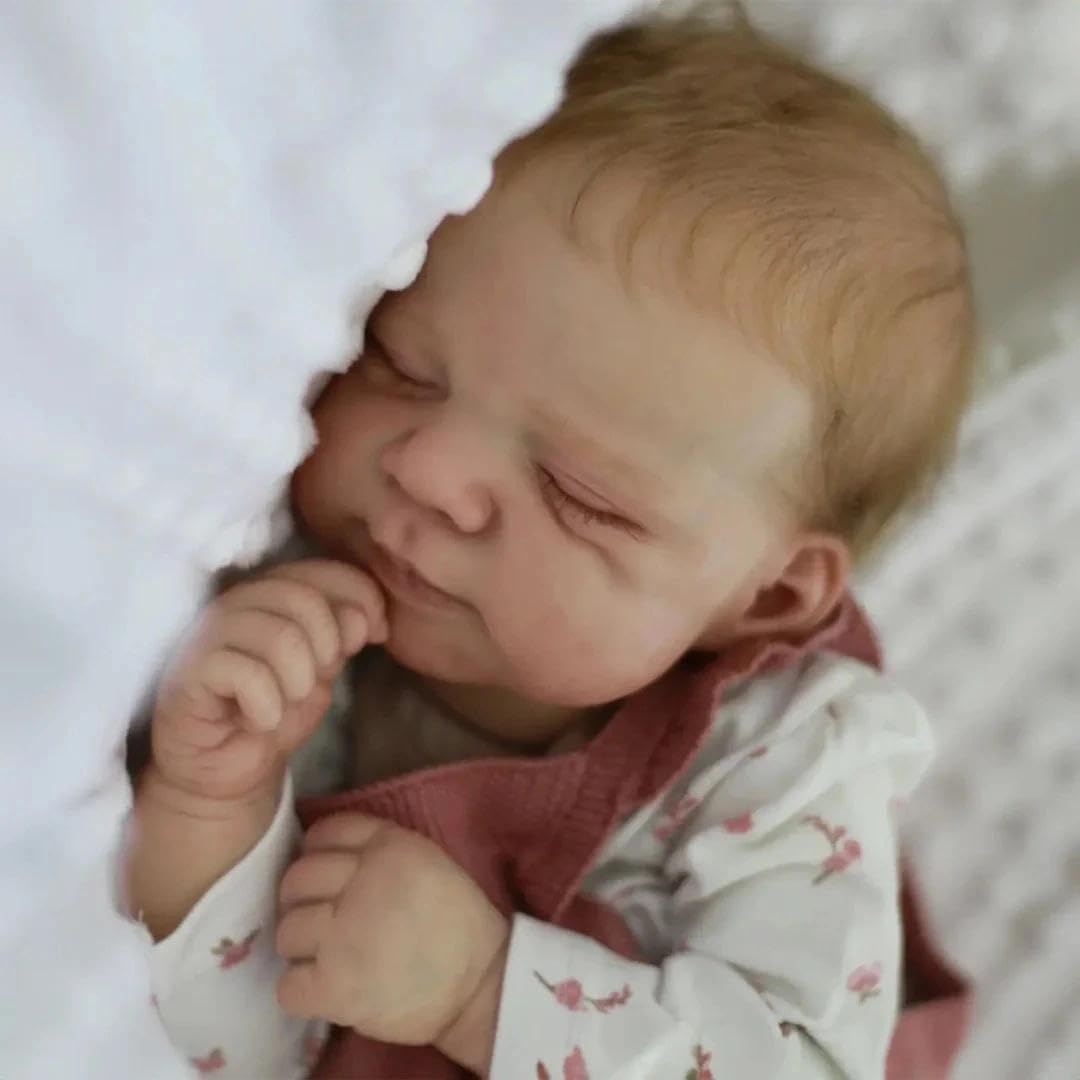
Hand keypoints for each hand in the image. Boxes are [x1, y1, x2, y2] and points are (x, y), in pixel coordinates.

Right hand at [149, 559, 386, 803]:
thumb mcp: (322, 670)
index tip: (374, 636)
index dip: (361, 597)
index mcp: (274, 591)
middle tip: (313, 682)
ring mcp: (208, 633)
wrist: (231, 768)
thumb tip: (363, 619)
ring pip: (279, 637)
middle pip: (303, 599)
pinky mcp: (188, 672)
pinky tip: (260, 720)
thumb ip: (341, 636)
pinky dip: (267, 706)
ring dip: (298, 681)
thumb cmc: (277, 710)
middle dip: (327, 646)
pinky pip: (245, 674)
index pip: (324, 571)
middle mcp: (238, 601)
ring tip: (285, 703)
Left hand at [275, 813, 508, 1070]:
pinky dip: (301, 991)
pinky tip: (326, 990)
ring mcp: (343, 936)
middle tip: (323, 923)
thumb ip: (379, 849)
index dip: (317, 855)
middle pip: (297, 880)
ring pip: (286, 932)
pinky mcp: (334, 986)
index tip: (326, 879)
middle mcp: (362, 883)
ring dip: (302, 948)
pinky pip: (288, 986)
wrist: (481, 986)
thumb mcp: (427, 860)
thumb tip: (321, 853)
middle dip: (302, 902)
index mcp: (389, 847)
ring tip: (329, 958)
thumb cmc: (455, 923)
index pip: (323, 834)